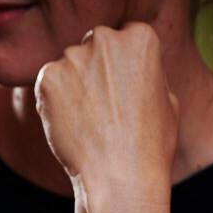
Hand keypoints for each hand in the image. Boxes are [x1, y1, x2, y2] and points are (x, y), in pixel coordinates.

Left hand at [34, 24, 178, 207]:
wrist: (120, 175)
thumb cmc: (149, 143)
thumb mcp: (166, 97)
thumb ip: (143, 73)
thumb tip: (125, 70)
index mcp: (141, 37)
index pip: (121, 39)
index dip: (119, 68)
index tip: (120, 93)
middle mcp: (107, 39)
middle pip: (92, 47)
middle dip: (93, 71)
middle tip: (101, 108)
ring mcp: (75, 57)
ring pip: (67, 66)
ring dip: (71, 86)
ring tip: (87, 121)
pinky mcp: (48, 79)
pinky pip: (46, 83)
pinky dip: (52, 101)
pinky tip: (70, 123)